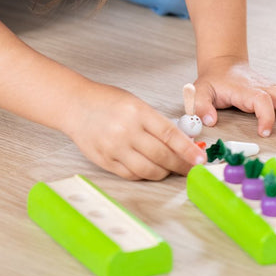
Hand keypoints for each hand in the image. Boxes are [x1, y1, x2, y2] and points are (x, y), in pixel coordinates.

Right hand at [62, 83, 206, 179]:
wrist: (75, 105)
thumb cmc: (107, 101)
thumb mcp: (136, 104)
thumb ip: (156, 122)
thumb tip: (181, 142)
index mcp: (138, 112)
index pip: (170, 135)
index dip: (187, 150)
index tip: (199, 158)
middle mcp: (126, 131)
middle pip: (161, 155)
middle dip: (180, 165)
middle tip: (190, 168)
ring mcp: (114, 148)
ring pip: (147, 170)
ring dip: (164, 172)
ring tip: (171, 169)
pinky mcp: (104, 161)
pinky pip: (131, 174)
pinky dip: (145, 174)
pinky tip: (151, 169)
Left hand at [194, 57, 275, 138]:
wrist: (224, 65)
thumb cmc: (214, 81)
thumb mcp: (199, 91)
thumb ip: (200, 105)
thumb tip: (210, 120)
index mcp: (244, 90)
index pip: (261, 100)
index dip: (266, 116)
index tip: (264, 132)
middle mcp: (263, 87)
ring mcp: (272, 86)